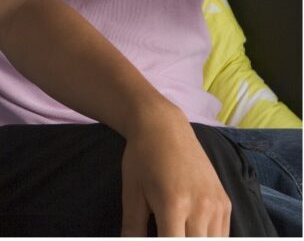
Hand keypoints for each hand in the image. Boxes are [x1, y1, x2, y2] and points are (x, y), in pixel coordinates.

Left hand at [119, 110, 230, 235]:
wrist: (164, 128)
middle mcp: (201, 207)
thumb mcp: (131, 193)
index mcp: (174, 205)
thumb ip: (133, 227)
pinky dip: (209, 238)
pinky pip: (224, 235)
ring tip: (177, 231)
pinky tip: (192, 232)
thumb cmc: (142, 158)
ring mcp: (217, 205)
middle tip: (165, 232)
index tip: (156, 236)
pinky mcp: (226, 202)